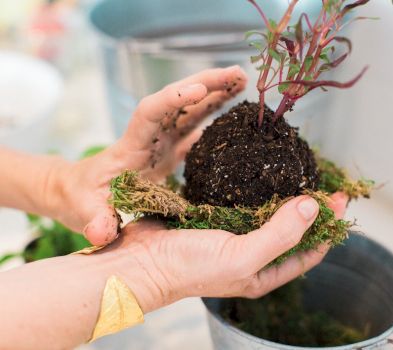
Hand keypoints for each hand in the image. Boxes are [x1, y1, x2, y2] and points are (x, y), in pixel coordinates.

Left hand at [47, 66, 246, 244]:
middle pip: (179, 101)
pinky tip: (234, 111)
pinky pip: (197, 128)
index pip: (151, 112)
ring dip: (216, 93)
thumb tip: (102, 233)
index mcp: (132, 146)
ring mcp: (162, 142)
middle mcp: (151, 137)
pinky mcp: (170, 150)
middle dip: (207, 83)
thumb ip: (95, 222)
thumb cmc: (82, 200)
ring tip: (242, 81)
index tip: (200, 89)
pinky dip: (215, 116)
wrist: (82, 192)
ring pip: (192, 110)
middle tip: (238, 73)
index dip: (174, 99)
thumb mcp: (86, 212)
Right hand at [106, 192, 347, 310]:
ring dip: (285, 195)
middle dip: (311, 209)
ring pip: (269, 213)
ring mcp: (234, 235)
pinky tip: (263, 172)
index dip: (328, 227)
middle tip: (325, 181)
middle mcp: (252, 255)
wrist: (140, 261)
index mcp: (263, 272)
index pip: (309, 251)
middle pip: (292, 230)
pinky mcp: (216, 217)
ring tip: (300, 172)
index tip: (341, 199)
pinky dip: (257, 188)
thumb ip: (280, 234)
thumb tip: (314, 207)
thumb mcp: (241, 256)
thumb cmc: (189, 267)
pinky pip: (244, 201)